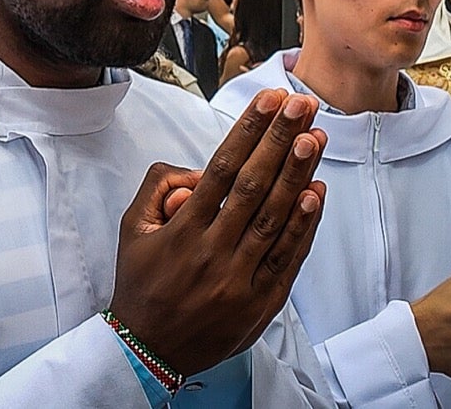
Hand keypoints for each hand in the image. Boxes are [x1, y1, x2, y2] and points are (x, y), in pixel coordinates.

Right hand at [109, 89, 326, 376]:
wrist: (148, 350)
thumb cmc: (142, 283)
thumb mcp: (133, 229)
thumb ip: (158, 187)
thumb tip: (195, 167)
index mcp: (182, 230)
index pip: (221, 168)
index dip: (248, 131)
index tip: (269, 100)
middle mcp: (212, 252)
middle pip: (253, 186)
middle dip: (280, 139)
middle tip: (302, 103)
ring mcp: (238, 280)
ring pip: (274, 219)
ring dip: (299, 175)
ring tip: (316, 137)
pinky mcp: (259, 304)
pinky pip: (287, 258)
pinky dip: (304, 226)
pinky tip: (317, 193)